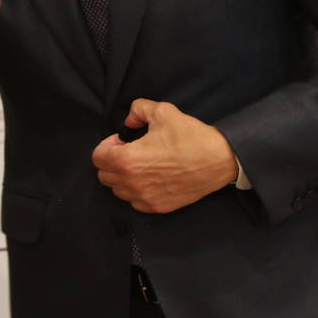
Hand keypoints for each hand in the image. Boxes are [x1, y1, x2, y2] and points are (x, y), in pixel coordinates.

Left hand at [90, 99, 237, 213]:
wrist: (220, 160)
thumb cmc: (191, 136)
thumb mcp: (162, 111)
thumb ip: (138, 110)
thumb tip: (129, 120)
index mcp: (127, 160)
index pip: (97, 157)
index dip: (107, 145)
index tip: (122, 140)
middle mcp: (132, 183)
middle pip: (104, 175)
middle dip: (112, 161)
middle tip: (129, 151)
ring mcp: (145, 198)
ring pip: (118, 190)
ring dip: (123, 177)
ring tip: (141, 164)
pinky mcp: (159, 207)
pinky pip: (135, 202)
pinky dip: (137, 191)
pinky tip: (151, 178)